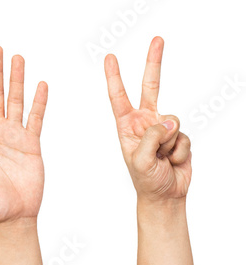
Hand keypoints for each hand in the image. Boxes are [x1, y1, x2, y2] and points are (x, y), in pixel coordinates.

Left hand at [104, 37, 191, 202]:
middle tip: (157, 39)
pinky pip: (184, 136)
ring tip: (161, 158)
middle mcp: (144, 122)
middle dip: (153, 63)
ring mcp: (162, 128)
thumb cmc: (146, 180)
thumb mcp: (139, 161)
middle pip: (150, 87)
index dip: (115, 77)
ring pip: (172, 120)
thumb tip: (168, 120)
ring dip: (169, 142)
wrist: (165, 195)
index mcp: (127, 126)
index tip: (110, 58)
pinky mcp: (178, 136)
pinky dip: (179, 151)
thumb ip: (151, 137)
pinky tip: (172, 161)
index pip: (119, 97)